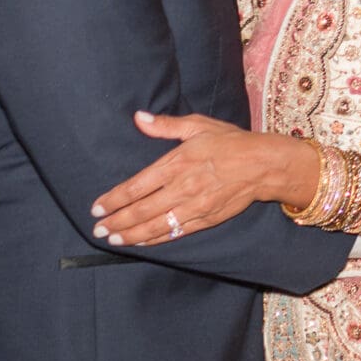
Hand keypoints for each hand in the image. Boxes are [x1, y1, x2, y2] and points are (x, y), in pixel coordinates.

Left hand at [90, 112, 308, 246]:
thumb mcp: (198, 125)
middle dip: (116, 222)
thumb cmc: (230, 141)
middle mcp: (182, 187)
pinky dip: (155, 240)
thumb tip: (138, 118)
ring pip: (155, 226)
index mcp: (177, 163)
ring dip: (131, 235)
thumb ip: (166, 125)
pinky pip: (175, 233)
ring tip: (113, 239)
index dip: (113, 199)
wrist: (263, 164)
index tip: (97, 207)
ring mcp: (194, 206)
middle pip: (141, 210)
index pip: (136, 186)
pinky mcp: (205, 219)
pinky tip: (141, 243)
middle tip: (98, 229)